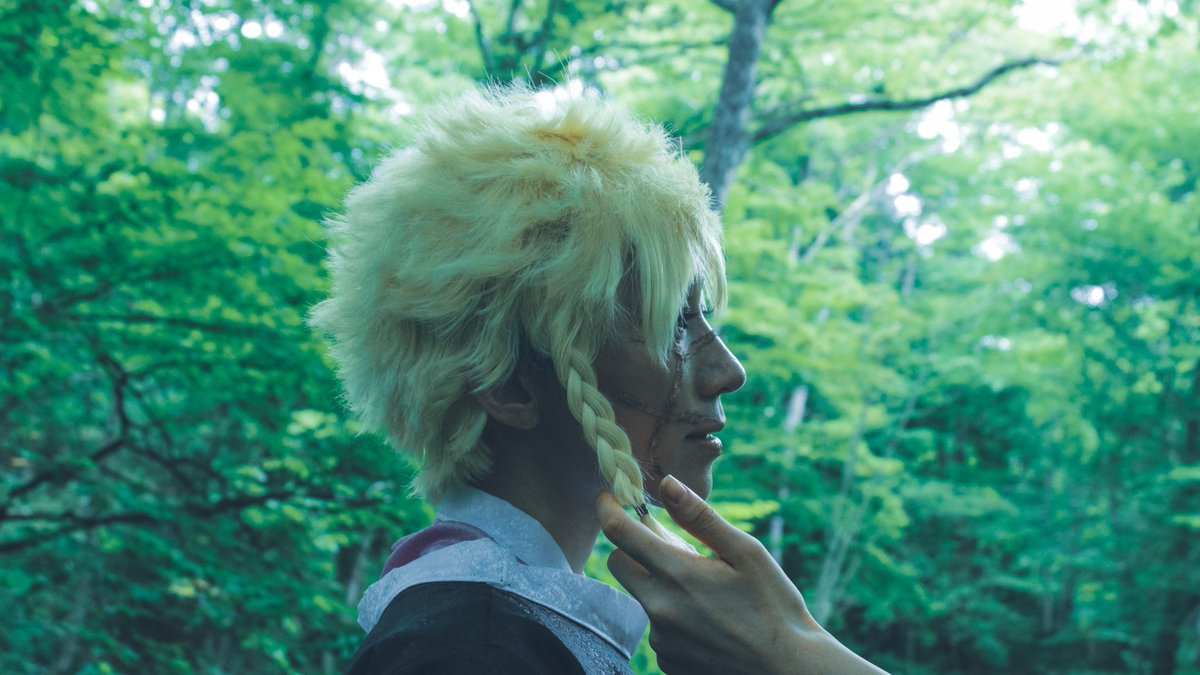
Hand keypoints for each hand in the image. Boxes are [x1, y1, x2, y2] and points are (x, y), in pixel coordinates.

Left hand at [597, 475, 887, 674]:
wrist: (788, 671)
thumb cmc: (774, 607)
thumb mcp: (747, 553)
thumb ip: (700, 518)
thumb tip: (666, 484)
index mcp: (677, 574)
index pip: (619, 533)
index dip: (607, 508)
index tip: (608, 497)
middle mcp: (659, 608)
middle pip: (619, 564)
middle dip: (634, 548)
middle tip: (670, 546)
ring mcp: (660, 639)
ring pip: (643, 597)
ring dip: (661, 586)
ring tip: (708, 595)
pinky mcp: (666, 661)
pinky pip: (658, 628)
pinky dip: (673, 617)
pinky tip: (708, 622)